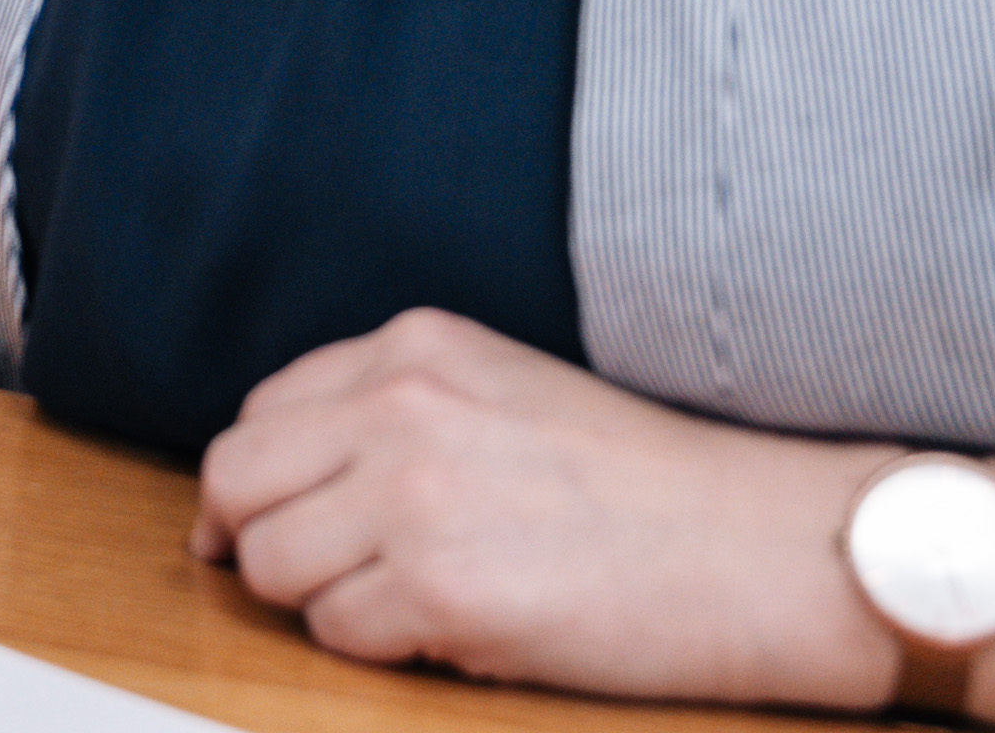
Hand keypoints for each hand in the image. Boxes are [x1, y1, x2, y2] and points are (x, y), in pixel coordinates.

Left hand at [196, 308, 903, 709]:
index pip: (261, 413)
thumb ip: (390, 412)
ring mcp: (414, 499)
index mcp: (412, 347)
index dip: (257, 483)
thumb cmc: (644, 485)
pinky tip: (452, 632)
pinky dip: (379, 647)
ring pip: (273, 567)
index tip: (269, 524)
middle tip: (309, 580)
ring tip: (410, 602)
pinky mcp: (440, 592)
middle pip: (237, 485)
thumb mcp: (502, 392)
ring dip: (324, 601)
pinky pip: (338, 633)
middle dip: (255, 541)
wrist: (757, 546)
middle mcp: (399, 407)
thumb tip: (269, 488)